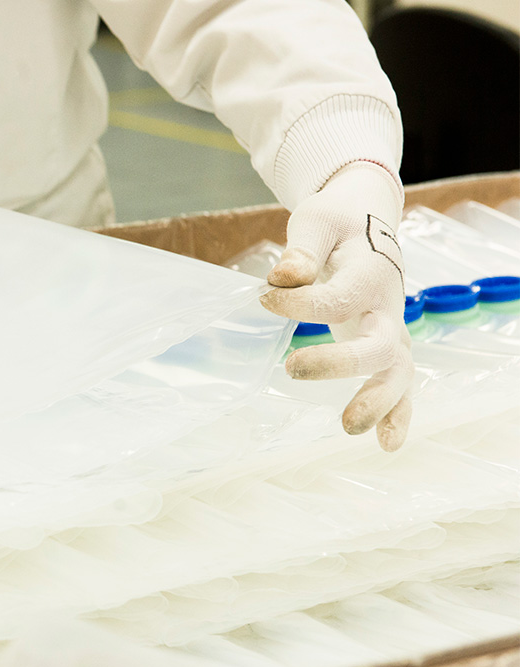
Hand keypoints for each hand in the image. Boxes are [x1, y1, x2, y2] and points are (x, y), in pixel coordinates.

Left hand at [260, 162, 412, 451]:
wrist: (368, 222)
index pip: (337, 298)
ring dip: (378, 402)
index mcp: (369, 273)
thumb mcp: (316, 223)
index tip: (266, 298)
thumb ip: (302, 250)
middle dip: (340, 364)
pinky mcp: (387, 346)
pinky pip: (401, 384)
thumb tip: (283, 278)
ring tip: (348, 427)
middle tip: (292, 368)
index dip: (299, 303)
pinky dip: (398, 414)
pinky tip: (385, 444)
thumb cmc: (336, 223)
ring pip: (397, 372)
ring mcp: (391, 330)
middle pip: (378, 345)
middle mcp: (387, 307)